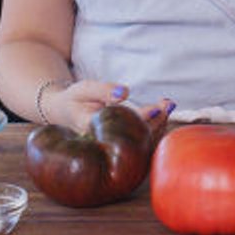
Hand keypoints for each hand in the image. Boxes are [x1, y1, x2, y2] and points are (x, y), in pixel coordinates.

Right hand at [44, 81, 173, 135]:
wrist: (66, 112)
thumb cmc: (75, 99)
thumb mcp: (84, 89)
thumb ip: (103, 90)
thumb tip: (123, 93)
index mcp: (92, 129)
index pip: (119, 126)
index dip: (139, 119)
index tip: (155, 108)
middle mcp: (103, 141)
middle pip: (133, 135)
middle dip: (154, 120)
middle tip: (167, 104)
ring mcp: (112, 144)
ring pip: (140, 139)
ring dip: (158, 122)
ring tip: (167, 104)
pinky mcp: (120, 143)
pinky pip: (141, 138)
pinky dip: (155, 125)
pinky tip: (163, 110)